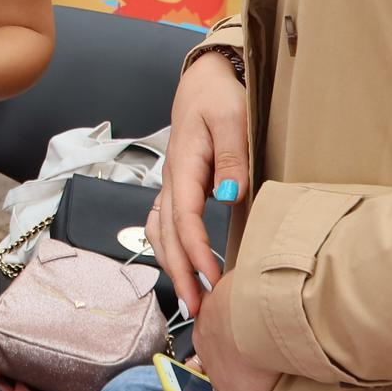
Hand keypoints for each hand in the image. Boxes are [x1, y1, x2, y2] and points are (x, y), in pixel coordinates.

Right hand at [150, 49, 250, 318]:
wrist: (203, 80)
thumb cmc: (218, 96)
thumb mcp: (232, 118)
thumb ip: (232, 156)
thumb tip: (228, 196)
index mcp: (183, 165)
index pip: (184, 219)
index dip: (196, 253)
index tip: (213, 281)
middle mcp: (170, 179)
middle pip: (166, 235)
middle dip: (179, 274)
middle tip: (197, 310)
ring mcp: (170, 184)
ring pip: (159, 233)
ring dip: (172, 266)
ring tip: (191, 297)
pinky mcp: (176, 187)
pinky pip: (163, 224)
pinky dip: (169, 249)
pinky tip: (182, 266)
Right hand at [194, 274, 278, 390]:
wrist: (260, 322)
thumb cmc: (247, 359)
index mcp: (203, 343)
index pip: (212, 353)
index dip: (228, 361)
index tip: (247, 368)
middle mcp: (208, 316)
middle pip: (223, 328)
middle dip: (239, 337)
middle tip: (264, 347)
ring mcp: (225, 294)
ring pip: (237, 306)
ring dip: (251, 315)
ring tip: (277, 327)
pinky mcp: (244, 277)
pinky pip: (252, 286)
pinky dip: (264, 295)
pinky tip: (281, 306)